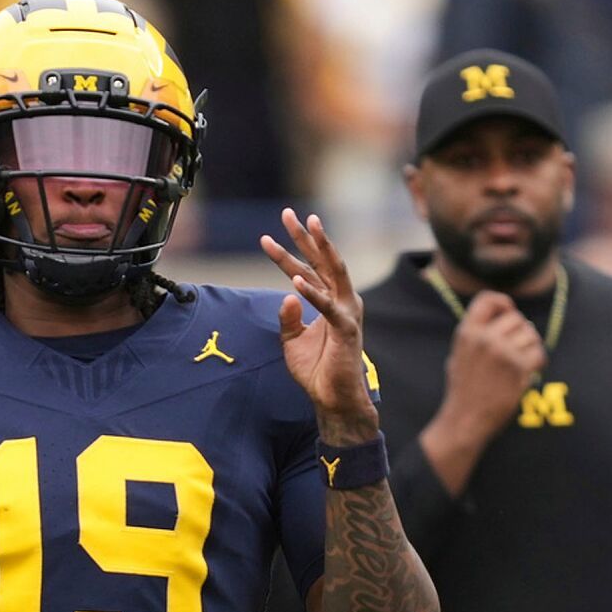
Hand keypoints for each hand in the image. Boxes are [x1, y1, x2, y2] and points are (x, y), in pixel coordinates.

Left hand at [260, 209, 376, 443]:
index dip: (285, 254)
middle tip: (288, 214)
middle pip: (321, 261)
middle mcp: (341, 300)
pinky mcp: (346, 329)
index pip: (305, 270)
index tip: (266, 237)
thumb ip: (288, 318)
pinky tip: (295, 281)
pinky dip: (312, 293)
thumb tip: (285, 295)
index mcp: (328, 301)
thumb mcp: (292, 340)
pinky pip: (327, 306)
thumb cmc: (317, 369)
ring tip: (307, 225)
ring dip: (320, 247)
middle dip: (305, 237)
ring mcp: (346, 312)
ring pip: (332, 271)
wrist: (333, 398)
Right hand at [440, 290, 545, 434]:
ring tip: (521, 361)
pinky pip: (539, 353)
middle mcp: (484, 338)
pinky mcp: (519, 367)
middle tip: (516, 348)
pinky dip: (537, 362)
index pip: (487, 299)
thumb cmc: (463, 389)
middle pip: (516, 318)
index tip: (508, 311)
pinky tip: (528, 371)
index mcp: (467, 333)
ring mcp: (502, 352)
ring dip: (530, 346)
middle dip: (520, 331)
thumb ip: (476, 334)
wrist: (466, 418)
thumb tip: (504, 314)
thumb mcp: (458, 354)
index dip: (502, 302)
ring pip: (531, 335)